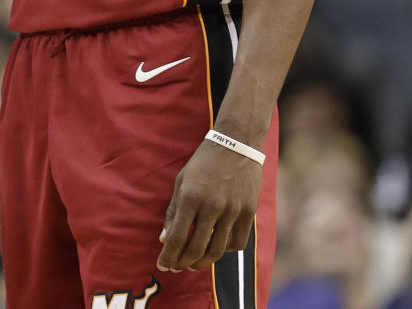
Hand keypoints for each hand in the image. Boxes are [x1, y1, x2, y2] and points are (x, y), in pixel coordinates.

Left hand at [156, 137, 262, 271]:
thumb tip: (164, 239)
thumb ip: (174, 211)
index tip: (162, 264)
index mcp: (191, 197)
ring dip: (202, 261)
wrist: (235, 145)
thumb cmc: (203, 163)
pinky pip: (237, 242)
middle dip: (183, 262)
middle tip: (176, 267)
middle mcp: (212, 206)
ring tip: (192, 263)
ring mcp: (233, 211)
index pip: (177, 237)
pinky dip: (224, 251)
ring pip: (217, 250)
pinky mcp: (249, 212)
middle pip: (196, 248)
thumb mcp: (182, 181)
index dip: (168, 254)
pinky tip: (215, 250)